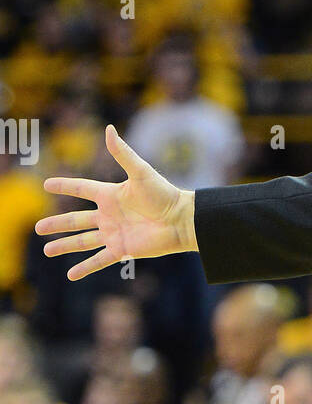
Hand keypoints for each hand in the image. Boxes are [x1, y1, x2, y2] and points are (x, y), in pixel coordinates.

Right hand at [34, 124, 196, 280]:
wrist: (181, 220)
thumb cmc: (163, 194)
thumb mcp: (140, 171)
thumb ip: (122, 153)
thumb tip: (109, 129)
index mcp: (110, 195)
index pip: (81, 189)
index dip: (65, 186)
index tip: (47, 185)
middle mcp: (109, 215)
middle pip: (76, 220)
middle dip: (57, 224)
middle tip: (38, 227)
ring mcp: (113, 234)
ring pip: (82, 241)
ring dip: (64, 246)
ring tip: (47, 250)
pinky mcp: (121, 250)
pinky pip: (99, 260)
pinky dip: (85, 268)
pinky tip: (70, 275)